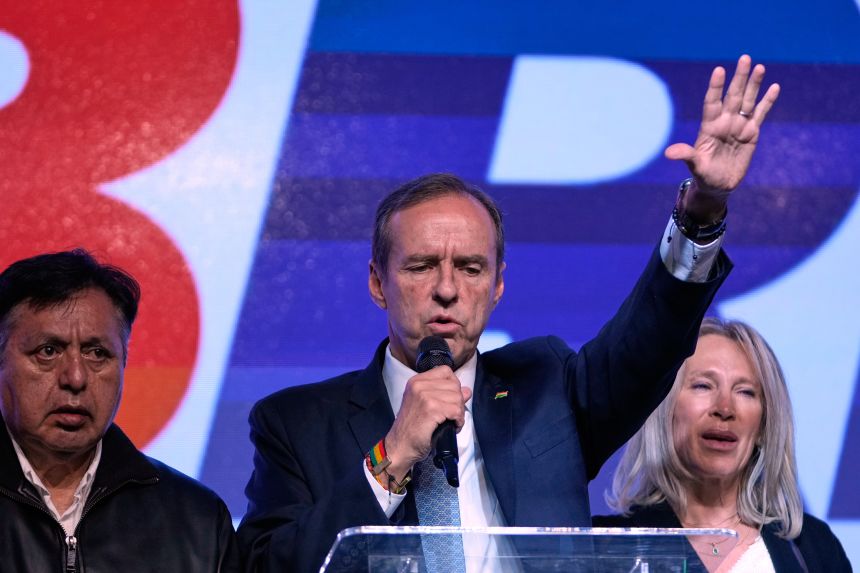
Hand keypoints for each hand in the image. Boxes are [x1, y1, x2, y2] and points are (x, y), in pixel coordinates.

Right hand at [383, 366, 471, 480]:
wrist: (400, 445)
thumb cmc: (412, 428)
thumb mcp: (426, 405)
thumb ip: (445, 394)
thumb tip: (467, 390)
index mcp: (416, 381)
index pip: (446, 371)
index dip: (453, 386)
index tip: (450, 399)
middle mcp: (419, 385)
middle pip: (454, 385)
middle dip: (458, 401)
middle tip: (451, 415)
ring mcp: (425, 396)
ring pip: (458, 398)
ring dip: (459, 413)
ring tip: (451, 421)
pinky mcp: (431, 409)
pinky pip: (456, 410)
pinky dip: (459, 420)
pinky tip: (452, 426)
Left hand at [665, 54, 779, 222]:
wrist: (718, 185)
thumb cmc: (703, 175)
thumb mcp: (695, 166)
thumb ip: (685, 155)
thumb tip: (668, 153)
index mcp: (709, 127)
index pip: (712, 102)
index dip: (715, 87)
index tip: (719, 70)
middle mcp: (724, 122)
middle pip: (733, 95)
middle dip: (739, 78)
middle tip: (745, 58)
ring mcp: (738, 126)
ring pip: (748, 100)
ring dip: (754, 84)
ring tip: (759, 67)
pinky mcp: (751, 133)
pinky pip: (761, 114)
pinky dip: (767, 101)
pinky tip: (774, 87)